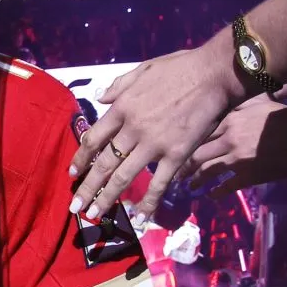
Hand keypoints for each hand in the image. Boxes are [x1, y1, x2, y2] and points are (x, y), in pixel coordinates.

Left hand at [68, 48, 233, 223]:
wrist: (214, 74)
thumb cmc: (180, 68)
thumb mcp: (142, 69)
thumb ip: (119, 85)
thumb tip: (99, 98)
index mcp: (122, 108)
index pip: (94, 138)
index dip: (80, 158)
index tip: (72, 174)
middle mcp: (132, 129)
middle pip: (104, 163)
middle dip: (87, 187)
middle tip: (75, 207)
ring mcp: (154, 144)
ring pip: (125, 176)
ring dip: (107, 198)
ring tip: (94, 214)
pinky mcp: (177, 155)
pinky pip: (159, 183)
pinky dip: (148, 203)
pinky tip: (139, 218)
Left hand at [177, 95, 286, 197]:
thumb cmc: (281, 116)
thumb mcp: (253, 105)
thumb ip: (234, 109)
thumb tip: (219, 107)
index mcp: (228, 123)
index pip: (198, 135)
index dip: (185, 145)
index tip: (175, 151)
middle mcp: (228, 141)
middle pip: (197, 155)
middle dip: (183, 166)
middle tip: (176, 173)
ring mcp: (238, 160)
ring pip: (207, 171)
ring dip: (195, 180)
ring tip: (189, 186)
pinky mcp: (250, 175)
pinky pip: (228, 186)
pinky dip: (217, 192)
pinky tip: (211, 195)